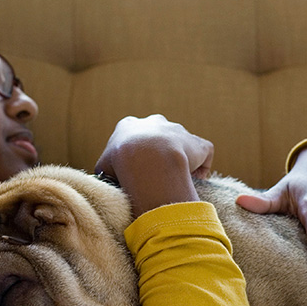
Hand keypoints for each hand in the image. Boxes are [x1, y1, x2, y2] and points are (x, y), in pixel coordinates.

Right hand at [94, 115, 212, 217]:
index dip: (133, 154)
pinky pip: (203, 155)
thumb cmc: (121, 164)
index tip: (134, 170)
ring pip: (181, 146)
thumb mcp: (103, 167)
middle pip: (158, 137)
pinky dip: (200, 168)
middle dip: (158, 154)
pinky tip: (194, 181)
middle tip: (155, 175)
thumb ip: (107, 170)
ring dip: (179, 162)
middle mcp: (156, 122)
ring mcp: (178, 131)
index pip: (131, 137)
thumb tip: (108, 180)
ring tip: (174, 182)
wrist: (148, 159)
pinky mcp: (198, 143)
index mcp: (129, 125)